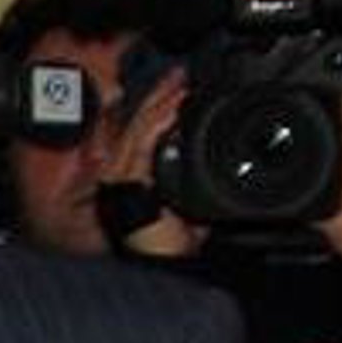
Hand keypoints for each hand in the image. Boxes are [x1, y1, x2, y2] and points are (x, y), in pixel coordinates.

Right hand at [99, 71, 206, 256]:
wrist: (162, 266)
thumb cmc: (170, 244)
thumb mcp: (191, 207)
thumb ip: (196, 186)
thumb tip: (219, 171)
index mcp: (138, 176)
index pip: (144, 133)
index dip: (159, 109)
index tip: (179, 90)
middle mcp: (124, 173)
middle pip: (138, 125)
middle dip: (159, 98)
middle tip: (179, 76)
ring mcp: (123, 176)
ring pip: (138, 131)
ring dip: (159, 107)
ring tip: (178, 88)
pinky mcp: (127, 182)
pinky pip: (139, 147)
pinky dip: (155, 127)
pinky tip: (170, 112)